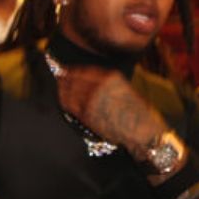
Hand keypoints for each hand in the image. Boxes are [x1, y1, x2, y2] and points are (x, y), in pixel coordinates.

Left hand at [51, 64, 165, 156]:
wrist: (139, 128)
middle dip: (65, 78)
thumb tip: (90, 83)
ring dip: (62, 89)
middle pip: (74, 80)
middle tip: (59, 77)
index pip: (85, 71)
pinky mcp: (86, 113)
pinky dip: (64, 100)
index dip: (73, 71)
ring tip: (59, 86)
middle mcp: (99, 85)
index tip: (66, 70)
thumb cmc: (135, 110)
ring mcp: (91, 99)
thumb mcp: (124, 88)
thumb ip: (107, 84)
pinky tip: (61, 99)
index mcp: (110, 77)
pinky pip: (70, 105)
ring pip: (70, 92)